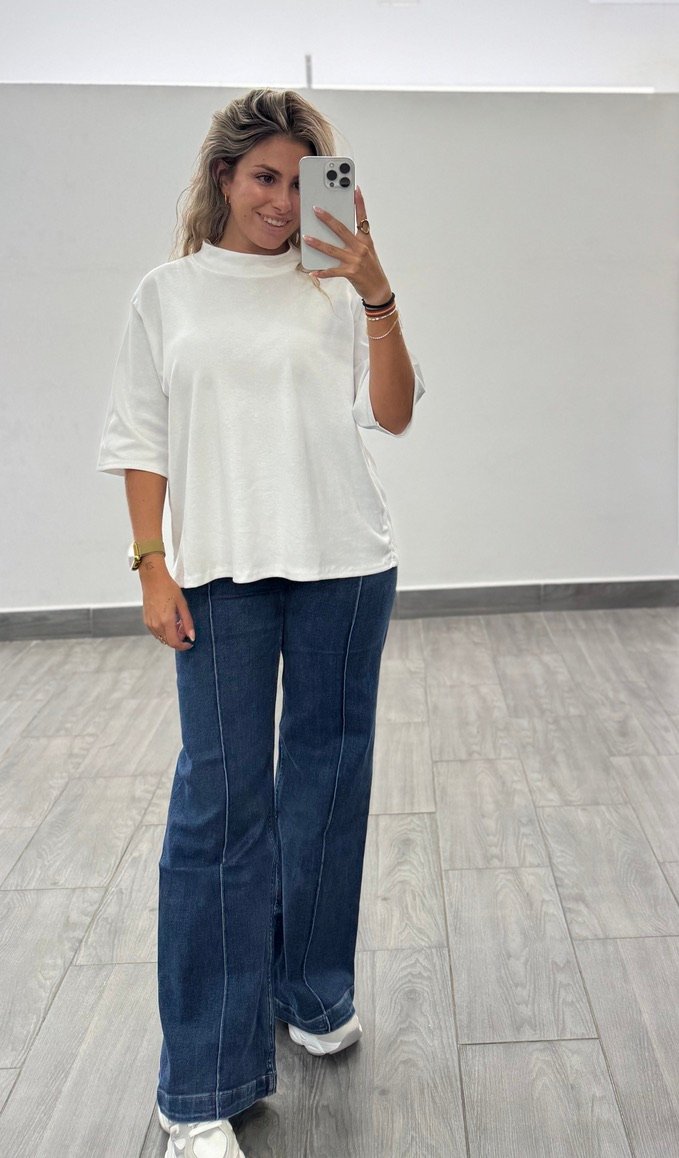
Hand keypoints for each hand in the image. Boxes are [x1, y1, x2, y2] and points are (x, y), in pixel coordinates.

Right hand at [141, 572, 194, 650]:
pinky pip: (156, 632)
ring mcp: (149, 623)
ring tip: (177, 621)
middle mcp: (156, 625)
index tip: (189, 643)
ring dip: (171, 635)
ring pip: (162, 638)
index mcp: (166, 621)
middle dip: (178, 639)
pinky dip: (164, 631)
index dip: (183, 646)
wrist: (153, 579)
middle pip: (168, 641)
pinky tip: (168, 620)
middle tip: (184, 627)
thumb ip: (188, 622)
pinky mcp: (146, 620)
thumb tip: (192, 637)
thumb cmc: (168, 588)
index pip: (174, 643)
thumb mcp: (182, 604)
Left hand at [303, 186, 391, 303]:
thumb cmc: (371, 269)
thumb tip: (337, 234)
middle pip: (341, 229)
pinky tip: (313, 271)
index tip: (355, 189)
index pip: (363, 217)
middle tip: (316, 209)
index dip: (359, 203)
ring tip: (306, 237)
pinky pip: (333, 271)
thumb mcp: (367, 251)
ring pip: (332, 249)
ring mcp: (355, 260)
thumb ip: (355, 241)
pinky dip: (322, 272)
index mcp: (366, 240)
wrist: (379, 289)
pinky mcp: (351, 273)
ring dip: (317, 243)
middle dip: (327, 218)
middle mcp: (361, 248)